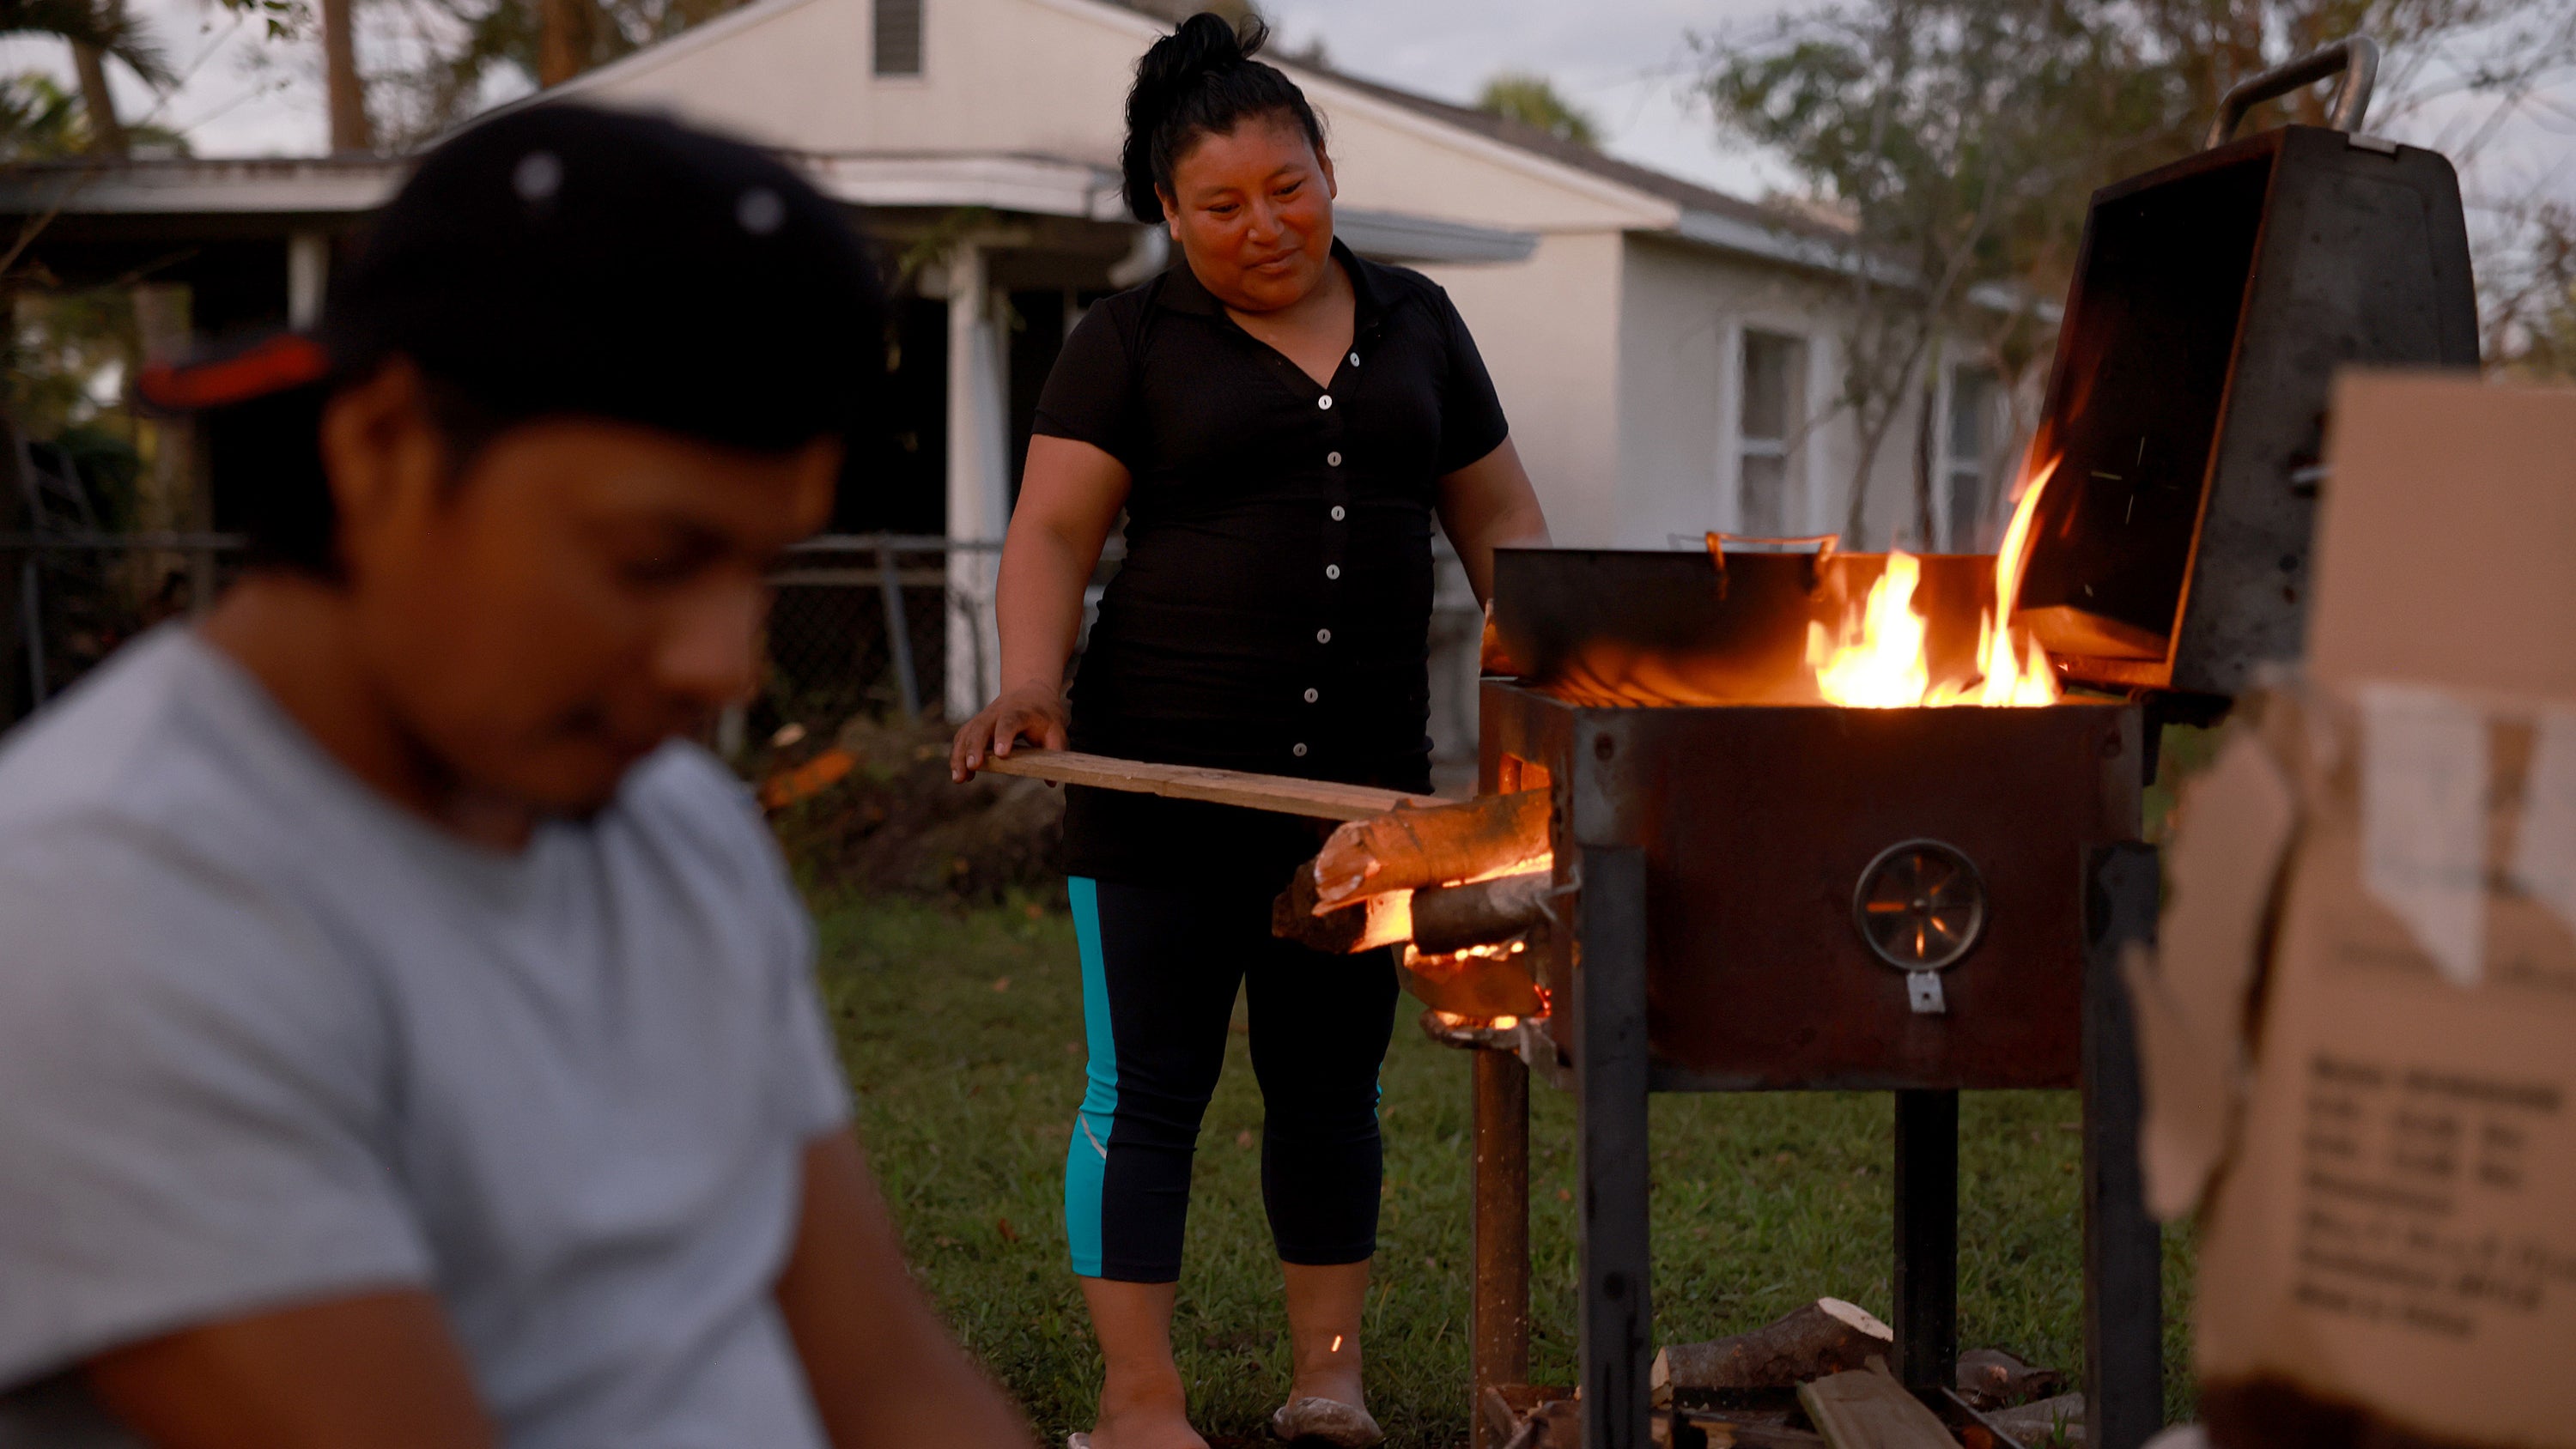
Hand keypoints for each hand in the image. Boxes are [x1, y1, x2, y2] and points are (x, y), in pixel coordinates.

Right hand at [950, 681, 1069, 781]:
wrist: (1030, 692)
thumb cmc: (1044, 716)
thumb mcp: (1056, 730)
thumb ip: (1055, 752)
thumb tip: (1051, 781)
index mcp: (1020, 712)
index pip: (1010, 721)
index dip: (1004, 736)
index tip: (1001, 754)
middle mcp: (998, 713)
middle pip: (981, 727)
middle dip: (975, 747)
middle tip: (973, 766)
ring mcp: (984, 718)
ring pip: (967, 733)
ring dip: (960, 755)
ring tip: (959, 778)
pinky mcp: (975, 725)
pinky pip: (962, 739)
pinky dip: (957, 756)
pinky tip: (960, 775)